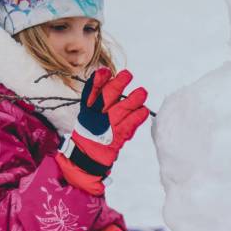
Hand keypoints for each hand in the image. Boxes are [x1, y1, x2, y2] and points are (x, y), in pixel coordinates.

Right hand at [56, 69, 148, 194]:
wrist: (86, 159)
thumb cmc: (92, 133)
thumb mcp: (89, 116)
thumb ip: (98, 99)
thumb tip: (110, 78)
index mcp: (88, 110)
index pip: (91, 92)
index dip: (98, 81)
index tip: (105, 71)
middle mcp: (96, 117)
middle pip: (107, 98)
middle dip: (118, 85)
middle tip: (128, 75)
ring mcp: (106, 128)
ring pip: (120, 110)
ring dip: (133, 100)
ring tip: (142, 92)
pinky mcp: (116, 139)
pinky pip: (128, 126)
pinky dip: (137, 118)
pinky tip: (144, 111)